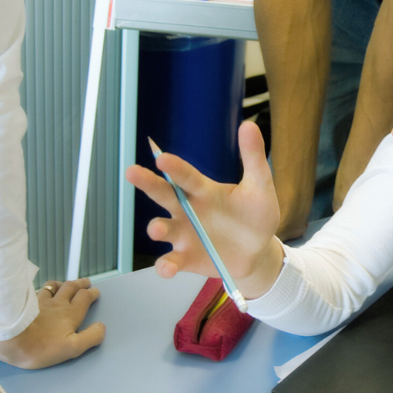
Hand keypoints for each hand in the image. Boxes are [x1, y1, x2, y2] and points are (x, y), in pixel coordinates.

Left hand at [0, 278, 104, 368]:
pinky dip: (44, 288)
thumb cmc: (42, 346)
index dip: (91, 293)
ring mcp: (40, 301)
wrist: (10, 339)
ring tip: (64, 284)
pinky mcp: (26, 303)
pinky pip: (38, 290)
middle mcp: (57, 303)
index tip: (95, 291)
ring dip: (62, 284)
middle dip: (80, 283)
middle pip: (71, 287)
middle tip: (85, 281)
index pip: (84, 298)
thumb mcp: (72, 348)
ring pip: (53, 286)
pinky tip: (41, 291)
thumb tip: (101, 327)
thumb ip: (90, 337)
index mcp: (70, 313)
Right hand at [127, 120, 287, 299]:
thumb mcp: (260, 187)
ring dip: (157, 227)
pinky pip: (171, 261)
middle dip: (147, 184)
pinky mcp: (186, 258)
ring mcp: (184, 235)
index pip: (187, 176)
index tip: (162, 158)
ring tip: (157, 228)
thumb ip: (252, 158)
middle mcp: (188, 210)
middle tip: (132, 172)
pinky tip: (166, 267)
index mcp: (204, 190)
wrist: (258, 251)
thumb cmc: (255, 215)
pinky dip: (166, 265)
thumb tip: (248, 124)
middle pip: (164, 194)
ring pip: (163, 228)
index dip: (175, 168)